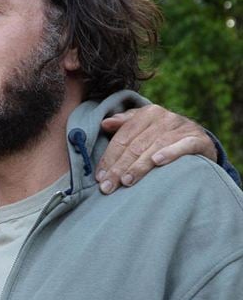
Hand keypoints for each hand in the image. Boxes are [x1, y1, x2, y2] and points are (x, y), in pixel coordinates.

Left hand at [96, 105, 214, 193]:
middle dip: (119, 167)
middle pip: (136, 145)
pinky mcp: (199, 139)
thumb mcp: (144, 127)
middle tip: (108, 186)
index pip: (122, 137)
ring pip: (155, 147)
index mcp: (147, 113)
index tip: (99, 177)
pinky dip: (170, 153)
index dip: (109, 157)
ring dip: (139, 166)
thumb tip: (104, 123)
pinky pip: (183, 146)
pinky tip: (157, 162)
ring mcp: (182, 127)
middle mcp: (165, 117)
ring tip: (126, 182)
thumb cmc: (162, 136)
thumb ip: (124, 124)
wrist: (199, 140)